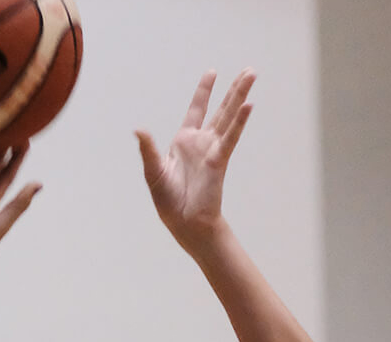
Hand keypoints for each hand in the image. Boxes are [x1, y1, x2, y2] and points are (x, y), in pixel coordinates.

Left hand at [136, 69, 254, 255]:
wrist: (184, 222)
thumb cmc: (168, 201)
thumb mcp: (153, 171)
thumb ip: (148, 149)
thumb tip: (138, 129)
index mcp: (184, 142)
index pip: (196, 110)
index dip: (204, 91)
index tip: (213, 73)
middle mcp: (201, 142)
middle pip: (220, 109)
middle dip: (233, 90)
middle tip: (250, 71)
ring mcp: (212, 150)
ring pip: (228, 117)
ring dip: (240, 96)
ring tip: (252, 76)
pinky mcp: (218, 160)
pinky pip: (230, 137)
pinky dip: (239, 122)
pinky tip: (248, 106)